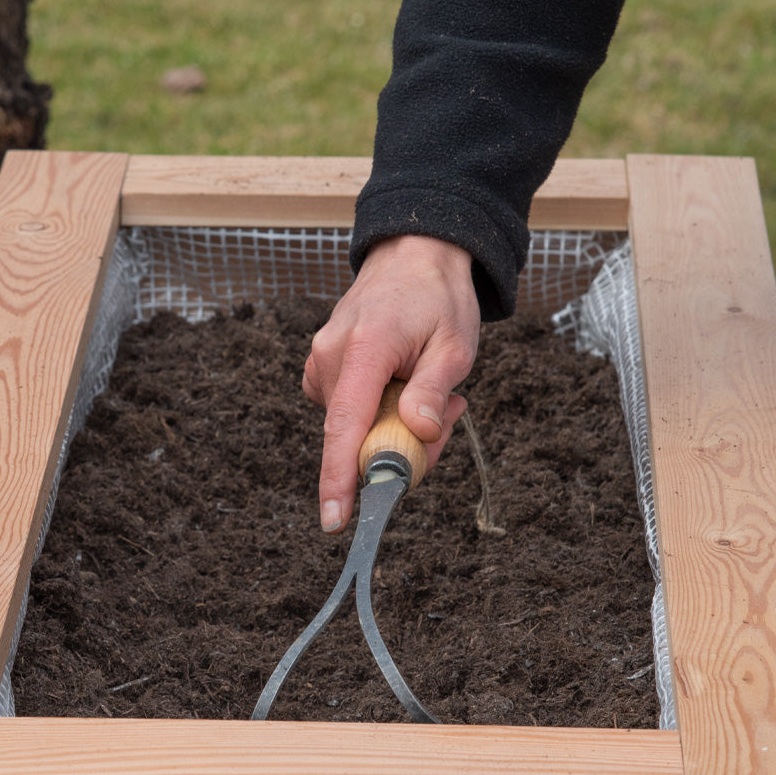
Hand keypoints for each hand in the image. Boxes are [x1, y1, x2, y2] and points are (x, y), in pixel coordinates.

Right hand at [304, 234, 479, 532]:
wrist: (413, 255)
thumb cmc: (437, 298)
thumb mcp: (455, 345)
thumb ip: (432, 391)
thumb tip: (417, 434)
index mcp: (364, 349)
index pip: (344, 426)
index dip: (339, 478)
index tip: (335, 520)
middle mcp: (330, 355)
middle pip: (355, 436)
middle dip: (400, 446)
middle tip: (447, 414)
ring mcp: (320, 359)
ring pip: (353, 427)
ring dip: (392, 426)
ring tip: (428, 387)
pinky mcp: (321, 365)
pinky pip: (347, 411)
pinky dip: (376, 413)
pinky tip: (401, 385)